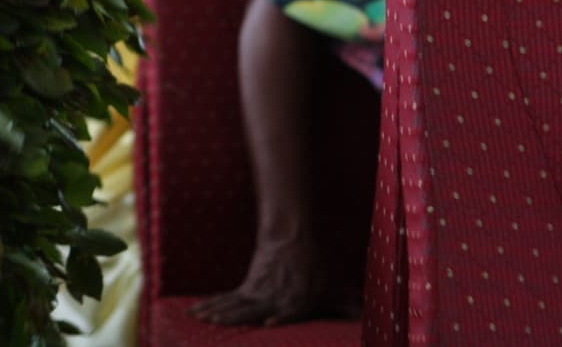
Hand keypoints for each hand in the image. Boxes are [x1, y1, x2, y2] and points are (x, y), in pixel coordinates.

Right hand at [188, 234, 335, 326]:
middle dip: (233, 318)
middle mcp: (274, 298)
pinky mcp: (246, 288)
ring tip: (198, 318)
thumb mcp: (334, 287)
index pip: (287, 311)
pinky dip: (210, 305)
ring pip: (233, 304)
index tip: (269, 321)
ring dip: (215, 312)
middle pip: (250, 310)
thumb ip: (346, 305)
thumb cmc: (316, 268)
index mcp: (297, 301)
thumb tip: (366, 315)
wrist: (293, 237)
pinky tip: (195, 312)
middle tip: (216, 323)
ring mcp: (257, 293)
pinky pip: (226, 299)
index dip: (279, 317)